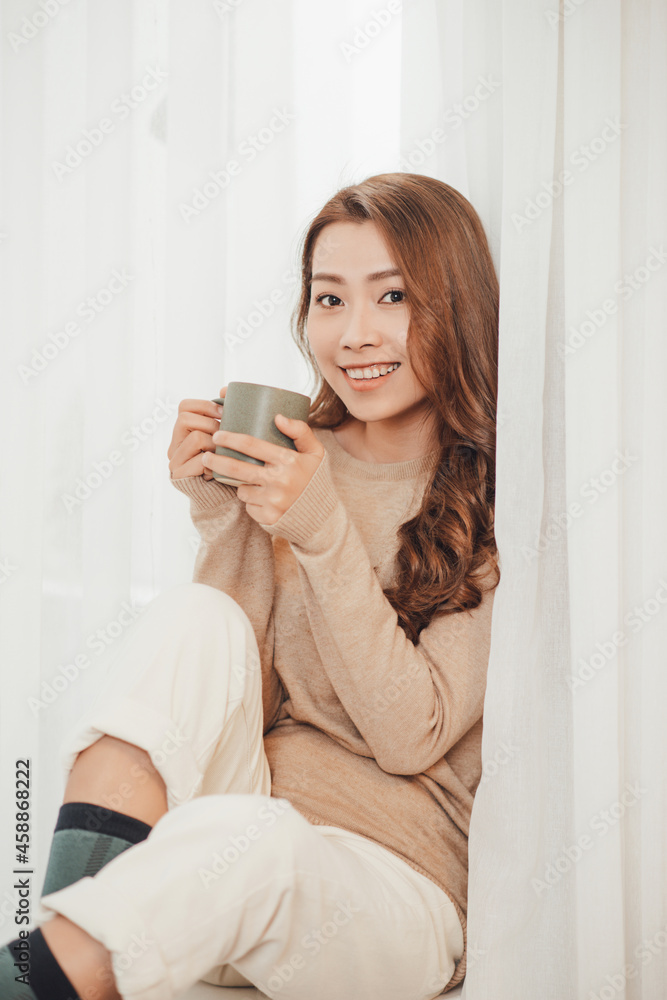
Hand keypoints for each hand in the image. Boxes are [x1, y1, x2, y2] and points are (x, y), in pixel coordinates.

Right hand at [167, 387, 227, 480]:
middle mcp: (174, 444)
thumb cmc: (228, 464)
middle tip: (224, 437)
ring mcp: (175, 460)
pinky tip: (218, 470)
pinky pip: (199, 460)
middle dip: (210, 425)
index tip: (224, 413)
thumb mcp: (227, 438)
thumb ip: (225, 417)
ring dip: (215, 444)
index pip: (184, 406)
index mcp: (183, 432)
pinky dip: (213, 463)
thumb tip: (225, 389)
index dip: (205, 405)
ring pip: (196, 437)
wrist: (224, 496)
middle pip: (185, 418)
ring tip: (222, 455)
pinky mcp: (179, 475)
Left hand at [202, 413, 324, 525]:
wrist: (323, 517)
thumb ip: (300, 431)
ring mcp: (272, 501)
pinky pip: (249, 506)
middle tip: (207, 455)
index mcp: (289, 461)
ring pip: (241, 489)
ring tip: (249, 481)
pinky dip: (252, 502)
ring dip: (240, 484)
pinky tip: (262, 499)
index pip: (252, 445)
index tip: (218, 434)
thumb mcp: (316, 452)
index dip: (231, 438)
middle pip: (237, 468)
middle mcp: (279, 481)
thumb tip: (277, 417)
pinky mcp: (267, 517)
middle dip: (217, 460)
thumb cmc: (315, 480)